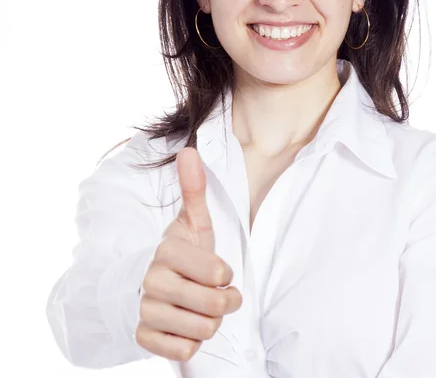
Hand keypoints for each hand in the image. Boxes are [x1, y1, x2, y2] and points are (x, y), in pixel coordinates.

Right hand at [134, 146, 242, 361]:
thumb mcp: (193, 222)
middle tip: (218, 295)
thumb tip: (189, 150)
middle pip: (213, 307)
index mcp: (167, 251)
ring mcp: (146, 311)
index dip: (225, 276)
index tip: (218, 272)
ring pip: (202, 331)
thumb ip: (194, 190)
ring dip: (210, 323)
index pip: (218, 274)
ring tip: (201, 309)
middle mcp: (152, 281)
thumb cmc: (182, 253)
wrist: (149, 286)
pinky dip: (191, 342)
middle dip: (224, 303)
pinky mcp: (143, 337)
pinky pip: (182, 351)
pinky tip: (184, 326)